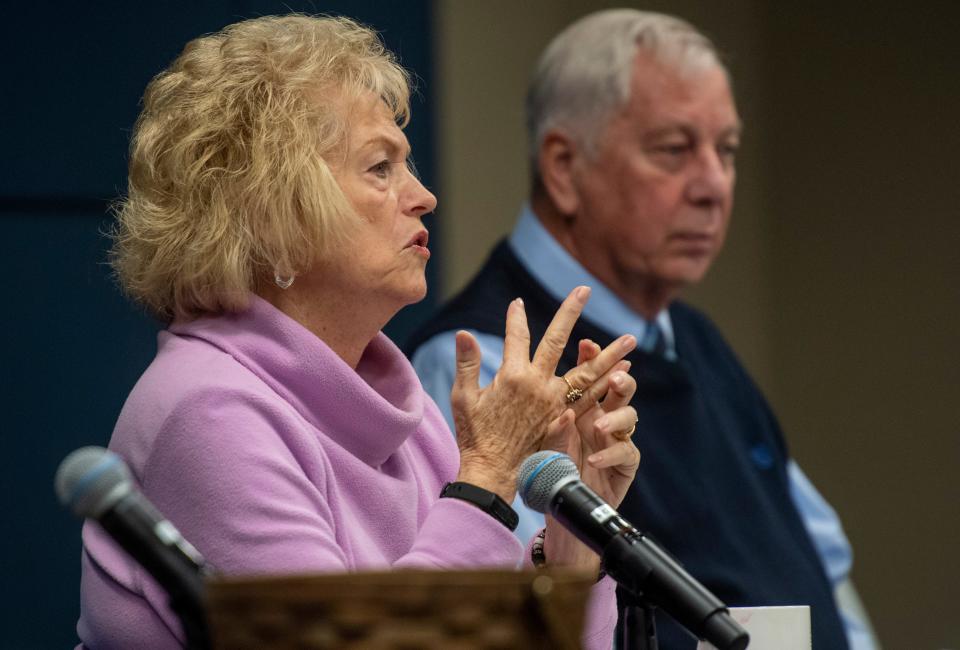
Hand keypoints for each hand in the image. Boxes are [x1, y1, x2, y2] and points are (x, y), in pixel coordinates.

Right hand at [451, 287, 635, 501]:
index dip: (515, 318)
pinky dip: (608, 383)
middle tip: (585, 289)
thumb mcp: (463, 398)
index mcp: (512, 376)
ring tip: (630, 338)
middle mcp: (538, 385)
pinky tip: (622, 371)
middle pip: (558, 341)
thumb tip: (463, 333)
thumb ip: (467, 364)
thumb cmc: (474, 436)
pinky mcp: (565, 419)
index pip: (515, 336)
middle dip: (570, 312)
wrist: (492, 473)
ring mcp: (555, 402)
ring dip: (610, 354)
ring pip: (588, 372)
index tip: (517, 303)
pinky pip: (592, 398)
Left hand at [543, 339, 640, 569]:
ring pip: (630, 417)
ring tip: (599, 425)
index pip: (590, 374)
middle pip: (620, 389)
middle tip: (614, 376)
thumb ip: (549, 416)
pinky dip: (610, 453)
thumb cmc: (544, 466)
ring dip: (616, 417)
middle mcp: (603, 416)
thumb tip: (555, 398)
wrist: (555, 504)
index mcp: (581, 405)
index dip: (593, 357)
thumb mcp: (542, 436)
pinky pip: (625, 452)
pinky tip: (594, 460)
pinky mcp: (625, 462)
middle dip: (620, 378)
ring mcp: (616, 438)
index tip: (585, 344)